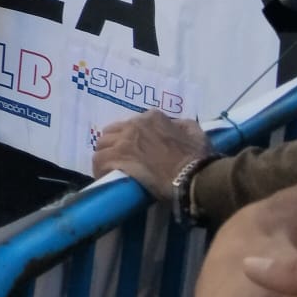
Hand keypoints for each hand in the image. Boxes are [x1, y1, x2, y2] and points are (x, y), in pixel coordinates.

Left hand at [90, 108, 210, 198]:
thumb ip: (183, 125)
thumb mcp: (196, 134)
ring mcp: (124, 140)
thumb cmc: (197, 159)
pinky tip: (106, 178)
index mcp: (152, 118)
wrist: (192, 178)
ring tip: (112, 171)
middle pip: (112, 133)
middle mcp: (134, 124)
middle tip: (121, 161)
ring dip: (106, 158)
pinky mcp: (118, 157)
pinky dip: (100, 170)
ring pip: (102, 146)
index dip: (131, 139)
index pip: (131, 124)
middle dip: (114, 146)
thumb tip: (175, 125)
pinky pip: (99, 161)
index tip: (136, 151)